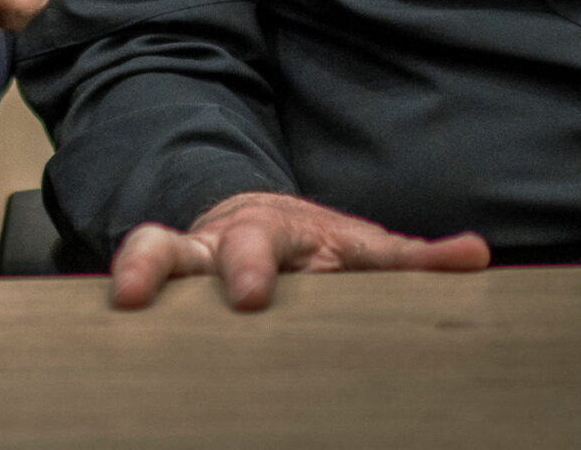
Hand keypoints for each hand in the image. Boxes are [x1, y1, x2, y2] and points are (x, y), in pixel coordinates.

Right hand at [109, 192, 488, 310]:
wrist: (257, 228)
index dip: (249, 265)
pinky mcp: (160, 297)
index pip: (255, 241)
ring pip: (142, 259)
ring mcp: (179, 271)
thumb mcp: (362, 250)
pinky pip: (133, 304)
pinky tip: (104, 351)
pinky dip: (119, 321)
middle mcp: (211, 246)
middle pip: (176, 245)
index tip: (248, 295)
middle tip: (145, 296)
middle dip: (159, 265)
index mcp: (267, 233)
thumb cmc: (317, 251)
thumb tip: (476, 256)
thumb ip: (412, 260)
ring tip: (113, 304)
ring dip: (129, 274)